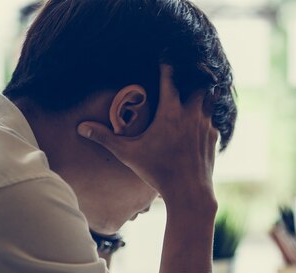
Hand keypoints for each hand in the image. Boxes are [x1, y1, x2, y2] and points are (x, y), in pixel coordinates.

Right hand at [77, 64, 218, 210]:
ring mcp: (206, 124)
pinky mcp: (214, 137)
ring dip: (203, 94)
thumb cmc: (158, 172)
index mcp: (170, 111)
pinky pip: (213, 119)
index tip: (164, 57)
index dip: (167, 65)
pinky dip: (207, 116)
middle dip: (193, 77)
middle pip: (198, 82)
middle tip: (185, 74)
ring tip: (195, 92)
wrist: (189, 192)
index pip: (170, 77)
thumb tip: (81, 127)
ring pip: (210, 98)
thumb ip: (105, 138)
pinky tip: (200, 121)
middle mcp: (191, 113)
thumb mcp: (128, 154)